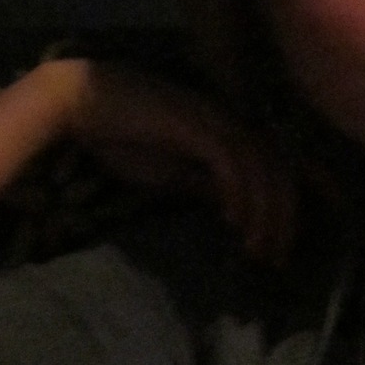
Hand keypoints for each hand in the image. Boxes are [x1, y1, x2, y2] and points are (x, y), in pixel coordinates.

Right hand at [60, 62, 294, 263]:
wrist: (81, 103)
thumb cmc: (123, 137)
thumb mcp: (174, 174)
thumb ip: (206, 188)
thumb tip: (235, 213)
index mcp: (229, 134)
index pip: (275, 172)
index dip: (283, 212)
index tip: (276, 253)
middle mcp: (230, 123)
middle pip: (279, 171)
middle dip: (283, 219)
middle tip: (275, 261)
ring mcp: (213, 120)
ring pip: (259, 168)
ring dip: (262, 213)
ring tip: (254, 249)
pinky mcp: (193, 123)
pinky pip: (229, 160)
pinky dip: (237, 191)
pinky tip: (231, 220)